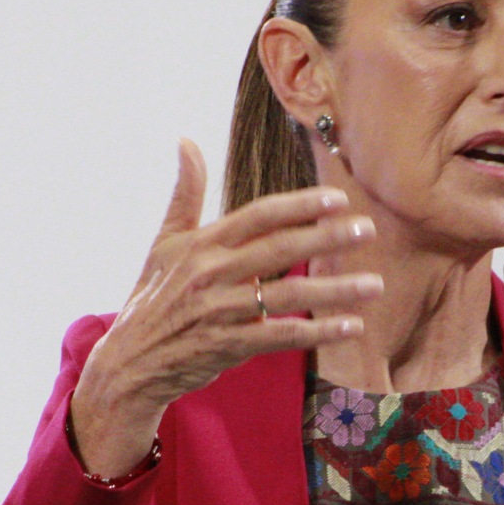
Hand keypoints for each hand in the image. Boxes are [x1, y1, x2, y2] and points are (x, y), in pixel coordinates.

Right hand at [69, 138, 380, 477]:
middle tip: (367, 229)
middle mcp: (210, 274)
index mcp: (200, 244)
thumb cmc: (152, 298)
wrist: (129, 363)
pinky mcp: (228, 346)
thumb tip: (186, 140)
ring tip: (374, 284)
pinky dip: (318, 331)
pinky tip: (352, 326)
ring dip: (335, 290)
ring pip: (288, 294)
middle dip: (327, 237)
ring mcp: (220, 312)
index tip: (337, 200)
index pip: (258, 215)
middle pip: (280, 249)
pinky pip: (282, 335)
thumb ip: (184, 193)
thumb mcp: (164, 242)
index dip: (300, 205)